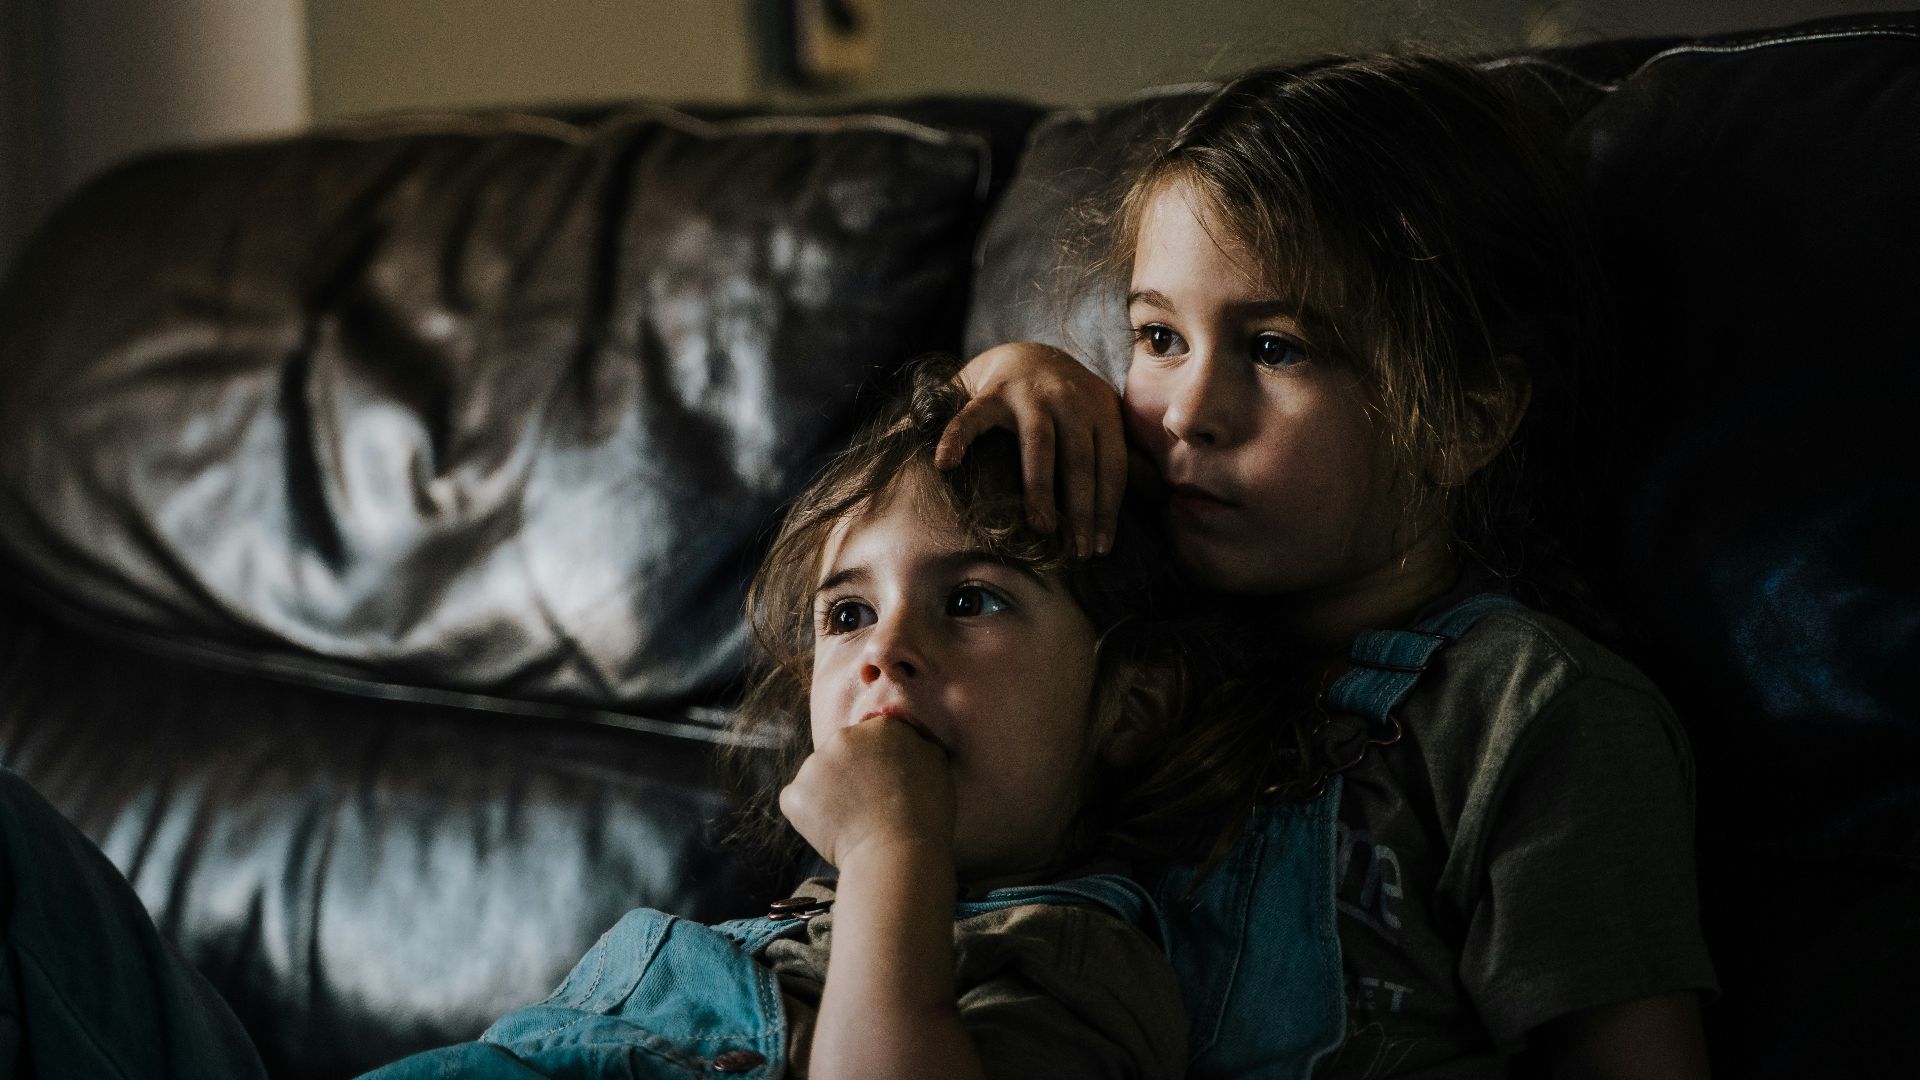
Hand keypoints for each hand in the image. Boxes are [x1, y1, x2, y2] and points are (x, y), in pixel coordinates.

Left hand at [779, 717, 954, 870]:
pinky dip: (809, 816)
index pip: (874, 738)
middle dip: (852, 774)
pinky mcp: (795, 793)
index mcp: (881, 726)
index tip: (889, 785)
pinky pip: (798, 802)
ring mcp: (815, 764)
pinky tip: (832, 831)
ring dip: (830, 794)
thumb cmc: (926, 814)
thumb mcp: (936, 764)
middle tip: (871, 805)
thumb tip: (906, 738)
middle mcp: (844, 737)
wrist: (896, 851)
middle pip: (843, 753)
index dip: (881, 762)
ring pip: (819, 776)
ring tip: (854, 822)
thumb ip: (916, 743)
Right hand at [936, 342, 1125, 557]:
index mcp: (1101, 408)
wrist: (1026, 355)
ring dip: (1040, 489)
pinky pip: (972, 418)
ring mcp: (1028, 394)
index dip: (1108, 509)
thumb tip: (1163, 498)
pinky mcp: (991, 392)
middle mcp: (1069, 398)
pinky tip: (947, 464)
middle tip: (1078, 552)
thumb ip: (1121, 455)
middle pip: (1079, 461)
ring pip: (1038, 446)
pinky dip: (957, 438)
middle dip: (1081, 510)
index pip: (1110, 465)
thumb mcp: (1101, 421)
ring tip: (1042, 527)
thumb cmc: (1068, 405)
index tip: (1102, 547)